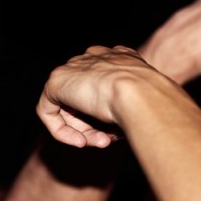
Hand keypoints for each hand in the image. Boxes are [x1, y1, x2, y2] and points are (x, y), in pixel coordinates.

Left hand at [36, 45, 157, 147]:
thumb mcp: (144, 102)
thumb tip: (118, 125)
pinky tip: (80, 141)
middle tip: (107, 141)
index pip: (106, 86)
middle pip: (87, 98)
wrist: (140, 93)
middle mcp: (96, 58)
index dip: (109, 113)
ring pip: (71, 108)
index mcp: (120, 58)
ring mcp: (75, 67)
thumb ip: (129, 105)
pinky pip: (50, 111)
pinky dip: (62, 131)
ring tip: (102, 142)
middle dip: (95, 125)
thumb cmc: (150, 101)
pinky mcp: (57, 81)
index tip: (118, 131)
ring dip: (85, 131)